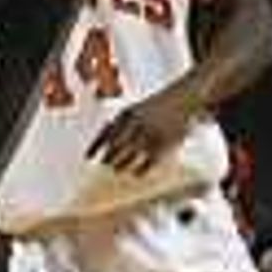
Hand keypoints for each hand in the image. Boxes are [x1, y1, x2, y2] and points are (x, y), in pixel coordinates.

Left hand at [89, 85, 206, 181]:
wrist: (184, 98)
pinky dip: (138, 171)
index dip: (94, 147)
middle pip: (114, 150)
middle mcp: (136, 125)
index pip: (105, 134)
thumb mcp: (134, 109)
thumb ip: (116, 125)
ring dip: (120, 166)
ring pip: (127, 160)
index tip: (87, 158)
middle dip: (109, 158)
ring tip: (118, 168)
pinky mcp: (163, 147)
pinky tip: (137, 173)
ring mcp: (149, 136)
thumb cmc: (155, 106)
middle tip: (107, 163)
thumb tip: (99, 148)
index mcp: (127, 114)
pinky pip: (145, 166)